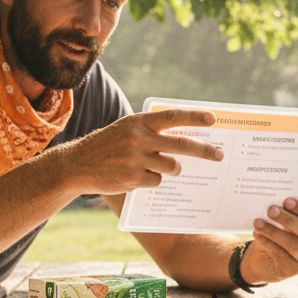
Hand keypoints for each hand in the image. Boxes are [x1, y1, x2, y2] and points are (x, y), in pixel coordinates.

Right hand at [63, 109, 222, 194]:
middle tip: (219, 155)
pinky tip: (136, 176)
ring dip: (173, 168)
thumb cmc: (107, 145)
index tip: (213, 118)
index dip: (194, 117)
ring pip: (171, 166)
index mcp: (139, 122)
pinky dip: (152, 180)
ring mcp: (136, 160)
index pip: (172, 116)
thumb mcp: (126, 129)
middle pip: (181, 145)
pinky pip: (157, 181)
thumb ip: (150, 131)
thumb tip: (182, 139)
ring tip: (161, 166)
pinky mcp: (133, 179)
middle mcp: (139, 138)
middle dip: (204, 151)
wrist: (78, 165)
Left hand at [240, 198, 297, 283]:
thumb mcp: (279, 223)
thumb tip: (273, 205)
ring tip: (257, 223)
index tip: (286, 201)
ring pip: (292, 243)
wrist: (262, 260)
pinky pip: (279, 254)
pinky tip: (257, 234)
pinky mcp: (292, 269)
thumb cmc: (274, 235)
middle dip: (287, 218)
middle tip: (270, 210)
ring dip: (273, 231)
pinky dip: (267, 242)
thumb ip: (282, 214)